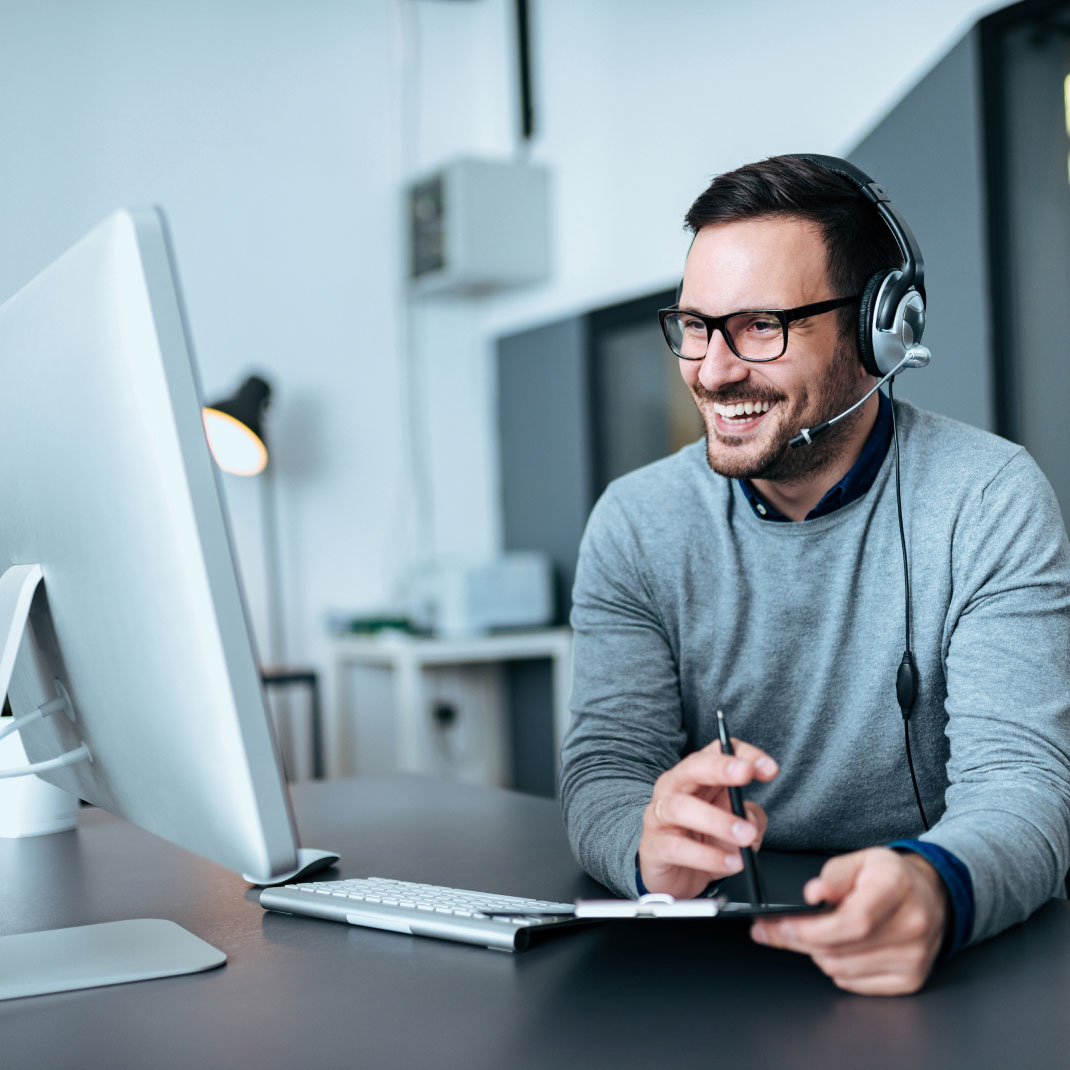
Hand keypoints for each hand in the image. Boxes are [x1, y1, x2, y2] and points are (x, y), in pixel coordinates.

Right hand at [638, 739, 777, 898]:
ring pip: (680, 807)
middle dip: (719, 767)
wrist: (675, 877)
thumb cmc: (705, 842)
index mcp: (696, 777)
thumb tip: (751, 820)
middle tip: (746, 774)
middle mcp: (674, 789)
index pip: (716, 752)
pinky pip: (678, 848)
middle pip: (692, 767)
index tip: (770, 769)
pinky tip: (731, 863)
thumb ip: (751, 818)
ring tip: (746, 836)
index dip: (743, 754)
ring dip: (718, 820)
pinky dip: (708, 856)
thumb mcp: (736, 827)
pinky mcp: (654, 847)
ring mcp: (659, 816)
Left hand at [750, 848, 949, 994]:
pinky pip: (855, 984)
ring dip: (817, 954)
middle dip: (800, 940)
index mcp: (896, 888)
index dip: (811, 928)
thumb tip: (812, 894)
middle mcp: (911, 926)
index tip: (782, 924)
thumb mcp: (859, 860)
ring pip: (842, 970)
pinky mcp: (910, 980)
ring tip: (813, 934)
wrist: (931, 896)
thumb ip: (832, 876)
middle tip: (777, 928)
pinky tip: (839, 948)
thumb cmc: (890, 877)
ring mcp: (914, 958)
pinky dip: (837, 969)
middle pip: (841, 949)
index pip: (852, 921)